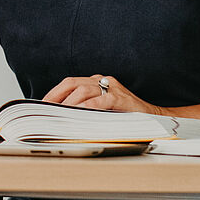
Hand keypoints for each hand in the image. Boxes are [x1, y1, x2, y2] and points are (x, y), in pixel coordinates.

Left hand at [43, 74, 164, 115]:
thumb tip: (62, 117)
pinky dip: (87, 107)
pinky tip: (79, 114)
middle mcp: (102, 81)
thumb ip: (86, 108)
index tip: (43, 104)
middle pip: (73, 83)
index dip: (54, 93)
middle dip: (56, 95)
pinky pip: (101, 100)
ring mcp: (112, 88)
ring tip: (59, 114)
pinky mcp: (121, 98)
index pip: (69, 83)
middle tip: (46, 109)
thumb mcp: (103, 110)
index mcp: (96, 82)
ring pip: (84, 90)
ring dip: (69, 103)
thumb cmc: (127, 116)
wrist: (156, 119)